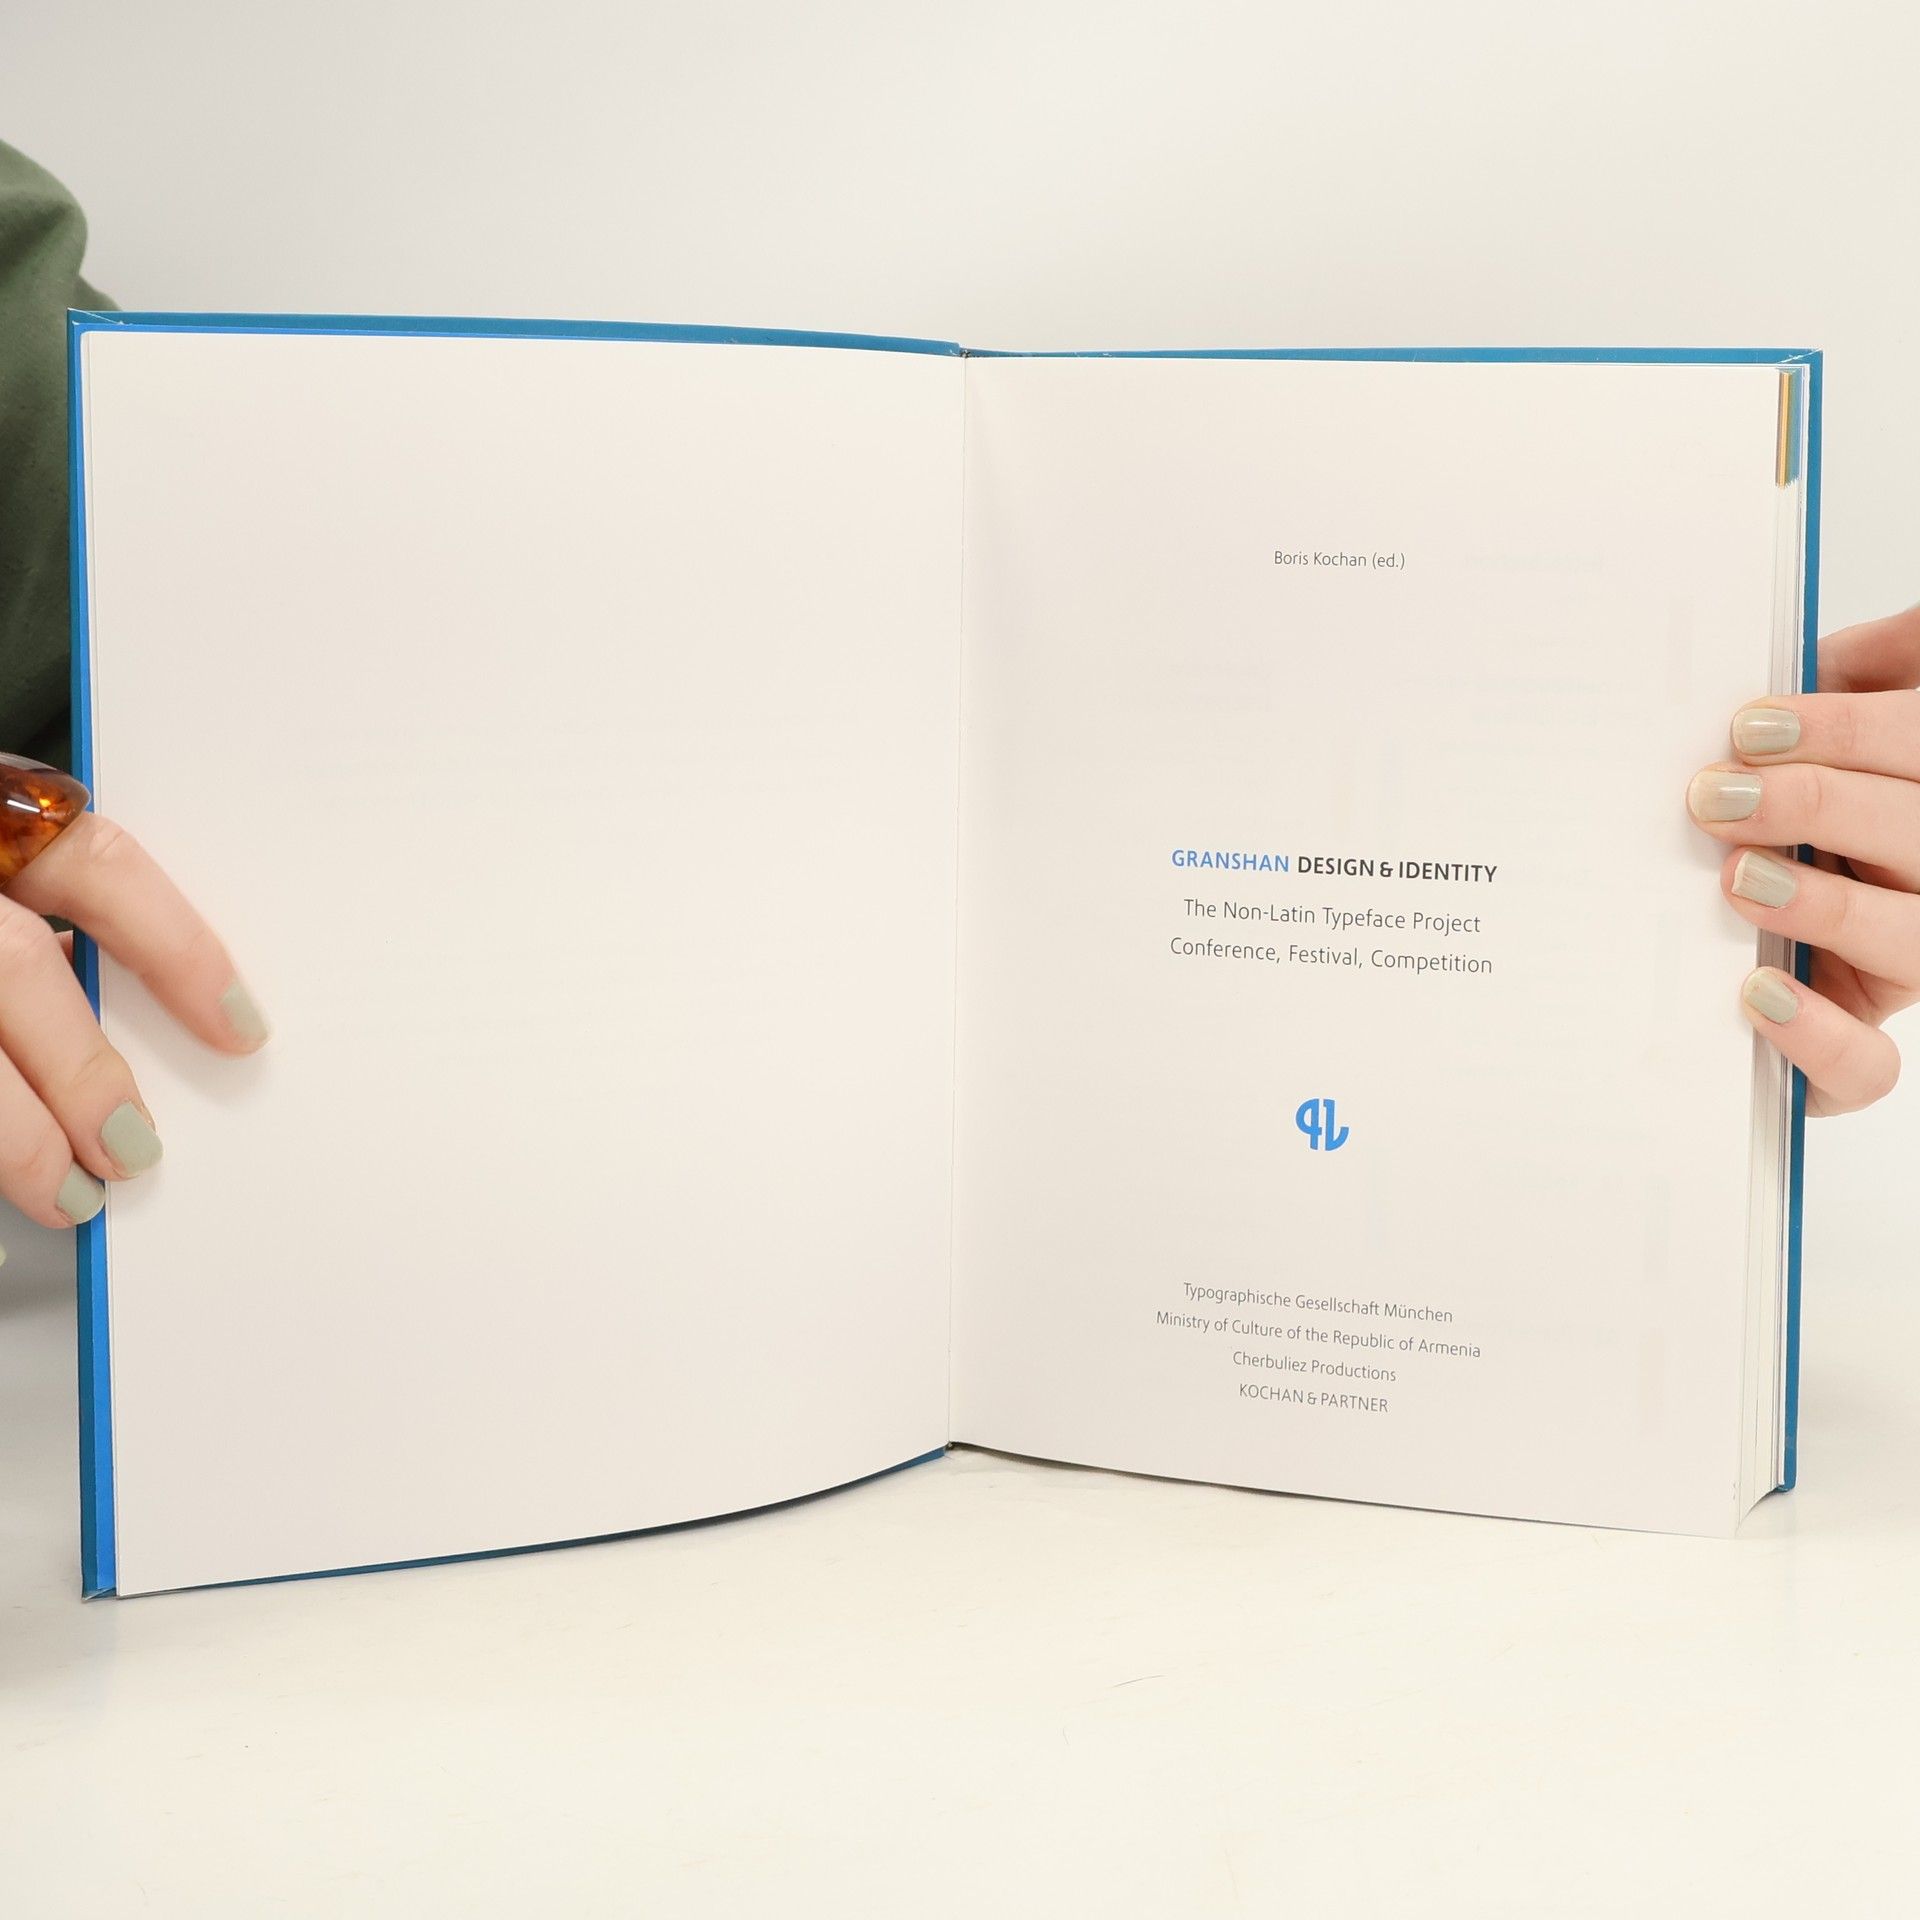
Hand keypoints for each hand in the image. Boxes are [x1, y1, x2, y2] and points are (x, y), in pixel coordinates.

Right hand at [0, 792, 266, 1240]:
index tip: (240, 1028)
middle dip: (80, 1071)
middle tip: (134, 1148)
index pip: (97, 864)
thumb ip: (47, 915)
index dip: (178, 949)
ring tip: (64, 1191)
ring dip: (13, 1134)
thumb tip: (146, 1030)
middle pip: (12, 968)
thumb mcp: (1, 860)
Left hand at [1688, 604, 1919, 1114]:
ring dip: (1825, 904)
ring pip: (1915, 944)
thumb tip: (1821, 641)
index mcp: (1919, 799)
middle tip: (1717, 796)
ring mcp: (1901, 972)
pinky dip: (1817, 1036)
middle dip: (1819, 804)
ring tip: (1738, 878)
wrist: (1720, 938)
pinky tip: (1757, 989)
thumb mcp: (1816, 729)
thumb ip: (1849, 675)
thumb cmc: (1780, 814)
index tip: (1746, 726)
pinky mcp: (1851, 1055)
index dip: (1846, 732)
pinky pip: (1867, 1066)